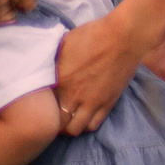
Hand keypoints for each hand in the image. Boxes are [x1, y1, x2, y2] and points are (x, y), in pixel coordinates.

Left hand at [54, 8, 146, 135]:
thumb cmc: (93, 35)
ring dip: (69, 127)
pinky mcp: (107, 105)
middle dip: (53, 122)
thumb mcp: (65, 43)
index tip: (43, 104)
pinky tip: (85, 117)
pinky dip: (86, 125)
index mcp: (59, 80)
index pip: (43, 104)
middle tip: (54, 116)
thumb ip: (54, 60)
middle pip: (57, 123)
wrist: (123, 37)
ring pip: (74, 129)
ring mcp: (91, 103)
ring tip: (69, 119)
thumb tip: (47, 66)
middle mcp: (73, 96)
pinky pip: (93, 125)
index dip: (41, 106)